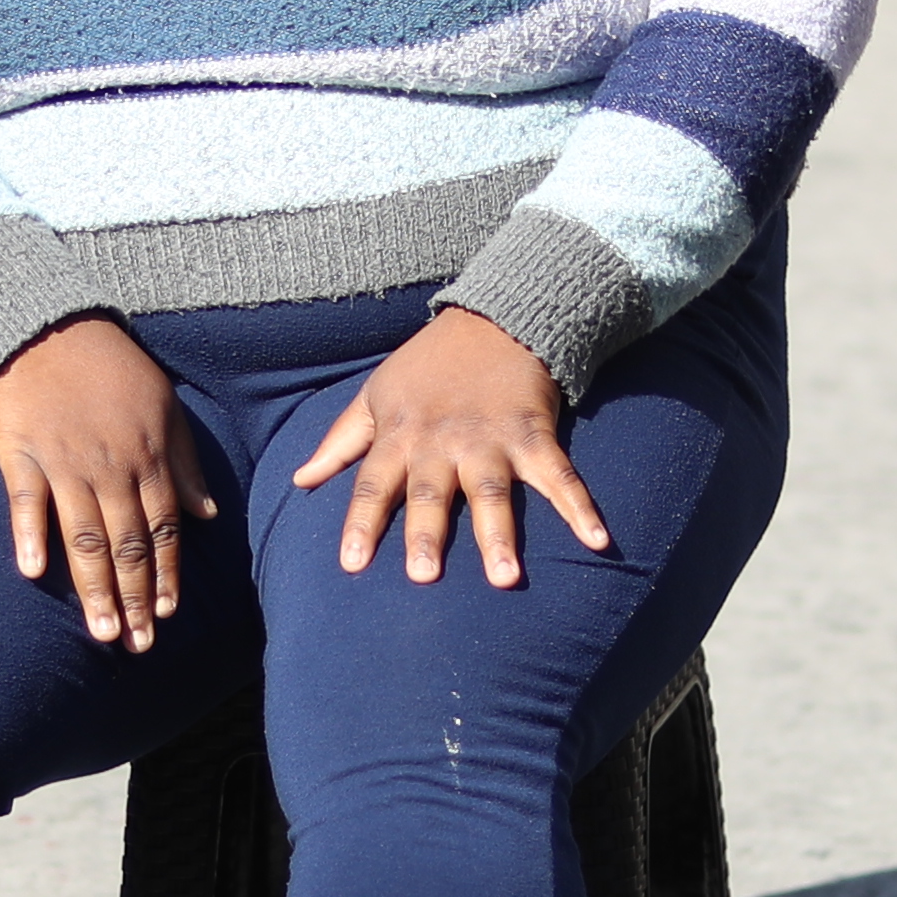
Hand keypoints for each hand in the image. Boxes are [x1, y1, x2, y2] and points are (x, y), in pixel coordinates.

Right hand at [0, 317, 215, 647]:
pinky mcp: (20, 453)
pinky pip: (25, 502)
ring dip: (94, 589)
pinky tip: (34, 573)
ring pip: (84, 537)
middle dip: (134, 599)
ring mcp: (63, 463)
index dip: (164, 576)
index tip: (165, 616)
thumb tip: (207, 515)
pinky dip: (29, 536)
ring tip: (101, 632)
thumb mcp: (164, 406)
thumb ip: (185, 462)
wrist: (47, 324)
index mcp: (148, 457)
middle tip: (137, 645)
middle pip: (127, 545)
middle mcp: (110, 467)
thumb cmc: (110, 366)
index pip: (162, 530)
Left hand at [290, 308, 604, 589]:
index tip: (352, 565)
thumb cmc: (427, 365)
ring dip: (500, 534)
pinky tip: (597, 540)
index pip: (372, 484)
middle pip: (432, 492)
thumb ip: (340, 441)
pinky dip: (581, 506)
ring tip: (505, 579)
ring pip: (493, 492)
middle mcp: (442, 440)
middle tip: (424, 577)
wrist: (495, 317)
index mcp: (399, 434)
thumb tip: (300, 481)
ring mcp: (491, 439)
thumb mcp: (375, 394)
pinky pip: (559, 475)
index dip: (361, 523)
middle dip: (428, 533)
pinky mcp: (533, 433)